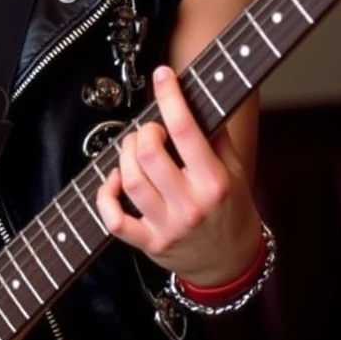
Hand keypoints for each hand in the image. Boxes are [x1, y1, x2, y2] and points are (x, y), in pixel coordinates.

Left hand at [96, 66, 262, 284]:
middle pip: (149, 154)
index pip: (186, 130)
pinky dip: (105, 196)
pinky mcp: (149, 243)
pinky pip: (114, 219)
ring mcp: (168, 226)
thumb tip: (196, 98)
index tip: (163, 76)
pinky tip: (112, 181)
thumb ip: (216, 136)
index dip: (170, 97)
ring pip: (130, 181)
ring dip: (124, 156)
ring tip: (133, 150)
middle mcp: (191, 204)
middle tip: (149, 130)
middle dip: (143, 132)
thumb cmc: (232, 210)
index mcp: (215, 182)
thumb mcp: (235, 171)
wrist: (231, 264)